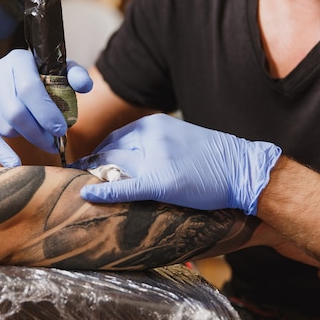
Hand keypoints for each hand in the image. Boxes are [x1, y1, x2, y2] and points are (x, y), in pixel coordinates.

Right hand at [0, 49, 92, 166]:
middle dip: (37, 132)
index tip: (61, 130)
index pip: (29, 89)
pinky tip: (14, 163)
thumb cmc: (43, 78)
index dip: (46, 113)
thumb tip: (84, 85)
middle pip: (15, 112)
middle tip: (52, 142)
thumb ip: (75, 76)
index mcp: (18, 59)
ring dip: (24, 137)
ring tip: (39, 138)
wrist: (15, 76)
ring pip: (3, 125)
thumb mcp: (61, 72)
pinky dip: (0, 151)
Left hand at [71, 114, 280, 214]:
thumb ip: (151, 145)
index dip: (98, 155)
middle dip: (92, 168)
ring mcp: (156, 157)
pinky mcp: (162, 181)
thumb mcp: (178, 139)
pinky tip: (88, 196)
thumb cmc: (213, 157)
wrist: (243, 168)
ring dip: (97, 179)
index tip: (87, 167)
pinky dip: (105, 192)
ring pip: (114, 168)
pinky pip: (126, 186)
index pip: (115, 139)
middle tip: (76, 181)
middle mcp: (151, 135)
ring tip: (80, 189)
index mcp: (153, 124)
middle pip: (110, 153)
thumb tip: (124, 159)